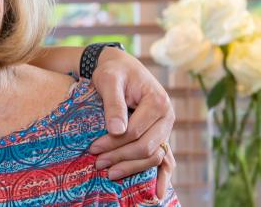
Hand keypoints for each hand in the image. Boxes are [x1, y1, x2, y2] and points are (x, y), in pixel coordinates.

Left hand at [87, 47, 175, 195]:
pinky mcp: (159, 135)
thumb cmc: (113, 72)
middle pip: (146, 147)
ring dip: (132, 167)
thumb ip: (114, 104)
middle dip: (120, 158)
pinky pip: (161, 159)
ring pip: (153, 156)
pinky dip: (156, 174)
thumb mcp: (109, 80)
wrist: (120, 67)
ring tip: (108, 173)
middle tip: (97, 164)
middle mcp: (167, 117)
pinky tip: (152, 193)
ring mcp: (165, 128)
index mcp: (158, 102)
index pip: (136, 132)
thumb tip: (116, 130)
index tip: (92, 148)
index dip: (113, 143)